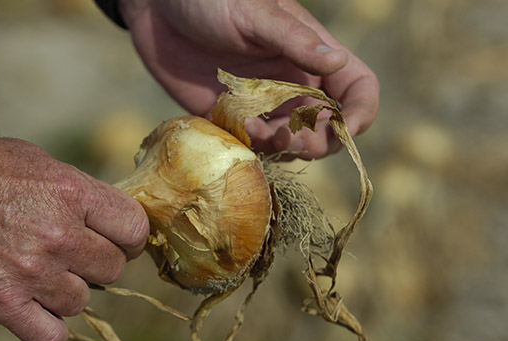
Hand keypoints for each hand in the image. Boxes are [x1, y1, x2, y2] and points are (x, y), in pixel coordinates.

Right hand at [0, 130, 148, 340]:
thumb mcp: (35, 162)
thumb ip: (78, 192)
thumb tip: (108, 217)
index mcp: (70, 191)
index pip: (134, 228)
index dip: (129, 237)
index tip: (116, 240)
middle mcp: (57, 233)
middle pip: (113, 269)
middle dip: (97, 264)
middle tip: (72, 256)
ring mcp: (29, 271)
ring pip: (81, 301)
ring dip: (66, 292)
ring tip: (39, 274)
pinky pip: (50, 335)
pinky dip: (46, 327)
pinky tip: (32, 308)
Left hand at [119, 0, 378, 158]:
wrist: (159, 7)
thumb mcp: (256, 14)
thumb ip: (294, 40)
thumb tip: (337, 61)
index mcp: (311, 56)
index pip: (357, 90)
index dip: (361, 113)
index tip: (348, 128)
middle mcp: (293, 85)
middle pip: (326, 129)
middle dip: (318, 141)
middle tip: (291, 138)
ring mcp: (263, 105)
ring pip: (290, 142)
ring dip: (283, 147)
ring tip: (256, 129)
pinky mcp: (232, 118)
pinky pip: (253, 144)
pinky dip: (253, 146)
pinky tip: (239, 129)